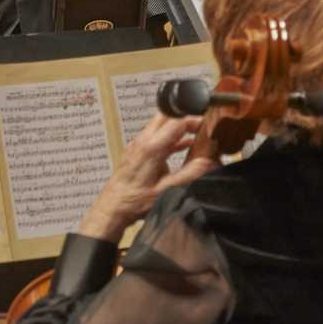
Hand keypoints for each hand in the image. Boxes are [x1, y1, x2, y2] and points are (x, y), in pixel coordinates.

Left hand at [77, 114, 212, 241]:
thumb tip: (210, 163)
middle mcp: (143, 141)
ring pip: (160, 124)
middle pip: (166, 116)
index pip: (176, 122)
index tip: (208, 124)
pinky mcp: (137, 150)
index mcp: (151, 148)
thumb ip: (190, 174)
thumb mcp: (167, 190)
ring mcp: (138, 144)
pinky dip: (171, 137)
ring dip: (178, 126)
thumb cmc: (135, 201)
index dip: (194, 120)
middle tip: (203, 126)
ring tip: (197, 134)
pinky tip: (183, 145)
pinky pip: (156, 136)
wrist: (112, 207)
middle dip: (186, 118)